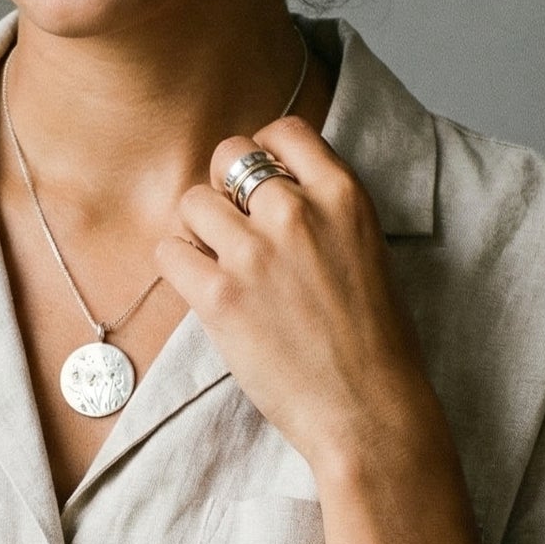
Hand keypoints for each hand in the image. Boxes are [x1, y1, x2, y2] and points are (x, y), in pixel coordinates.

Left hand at [155, 114, 442, 482]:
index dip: (262, 154)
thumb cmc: (374, 342)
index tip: (259, 185)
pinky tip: (203, 291)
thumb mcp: (367, 251)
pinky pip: (169, 251)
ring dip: (198, 230)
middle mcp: (297, 212)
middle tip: (233, 229)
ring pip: (191, 202)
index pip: (282, 132)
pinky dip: (178, 267)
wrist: (371, 411)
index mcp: (344, 196)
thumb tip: (273, 190)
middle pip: (227, 156)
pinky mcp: (219, 295)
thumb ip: (324, 212)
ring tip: (220, 266)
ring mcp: (255, 252)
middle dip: (223, 188)